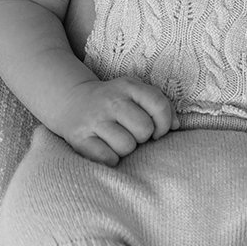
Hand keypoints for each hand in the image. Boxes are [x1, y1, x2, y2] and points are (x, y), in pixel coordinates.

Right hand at [54, 77, 179, 165]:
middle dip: (141, 137)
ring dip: (125, 149)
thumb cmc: (112, 101)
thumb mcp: (135, 93)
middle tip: (130, 133)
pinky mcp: (80, 138)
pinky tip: (105, 148)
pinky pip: (108, 158)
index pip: (158, 105)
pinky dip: (110, 159)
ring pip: (126, 146)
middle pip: (144, 130)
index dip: (163, 123)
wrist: (70, 100)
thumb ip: (160, 105)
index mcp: (128, 86)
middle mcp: (110, 101)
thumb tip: (175, 126)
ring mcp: (94, 119)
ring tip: (116, 140)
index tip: (157, 131)